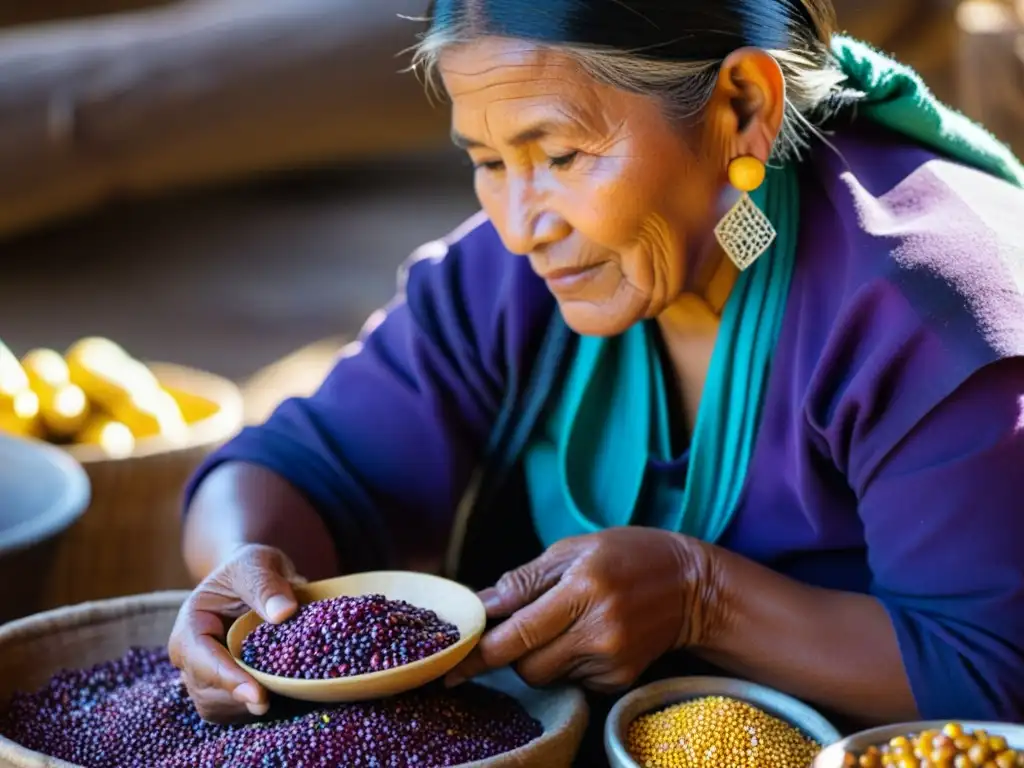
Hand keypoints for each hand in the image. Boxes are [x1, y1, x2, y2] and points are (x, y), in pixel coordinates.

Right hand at [168, 544, 305, 722]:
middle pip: (207, 691)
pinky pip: (234, 712)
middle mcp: (191, 656)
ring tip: (282, 695)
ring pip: (219, 708)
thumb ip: (266, 585)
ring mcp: (205, 676)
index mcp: (191, 624)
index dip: (227, 678)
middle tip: (276, 700)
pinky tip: (281, 697)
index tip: (258, 693)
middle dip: (239, 698)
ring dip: (248, 708)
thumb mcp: (258, 564)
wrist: (252, 579)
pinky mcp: (224, 690)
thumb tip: (284, 612)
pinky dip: (255, 710)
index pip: (200, 658)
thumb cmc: (251, 568)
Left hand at [446, 528, 718, 692]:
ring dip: (540, 656)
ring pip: (546, 675)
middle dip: (511, 652)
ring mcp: (612, 659)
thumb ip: (525, 580)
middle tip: (524, 624)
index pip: (518, 633)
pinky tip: (589, 637)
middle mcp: (598, 629)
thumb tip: (480, 605)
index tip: (449, 668)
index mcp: (582, 587)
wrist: (694, 586)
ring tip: (567, 623)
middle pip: (526, 665)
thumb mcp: (575, 549)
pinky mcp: (620, 679)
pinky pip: (572, 682)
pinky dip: (567, 664)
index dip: (479, 653)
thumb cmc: (629, 555)